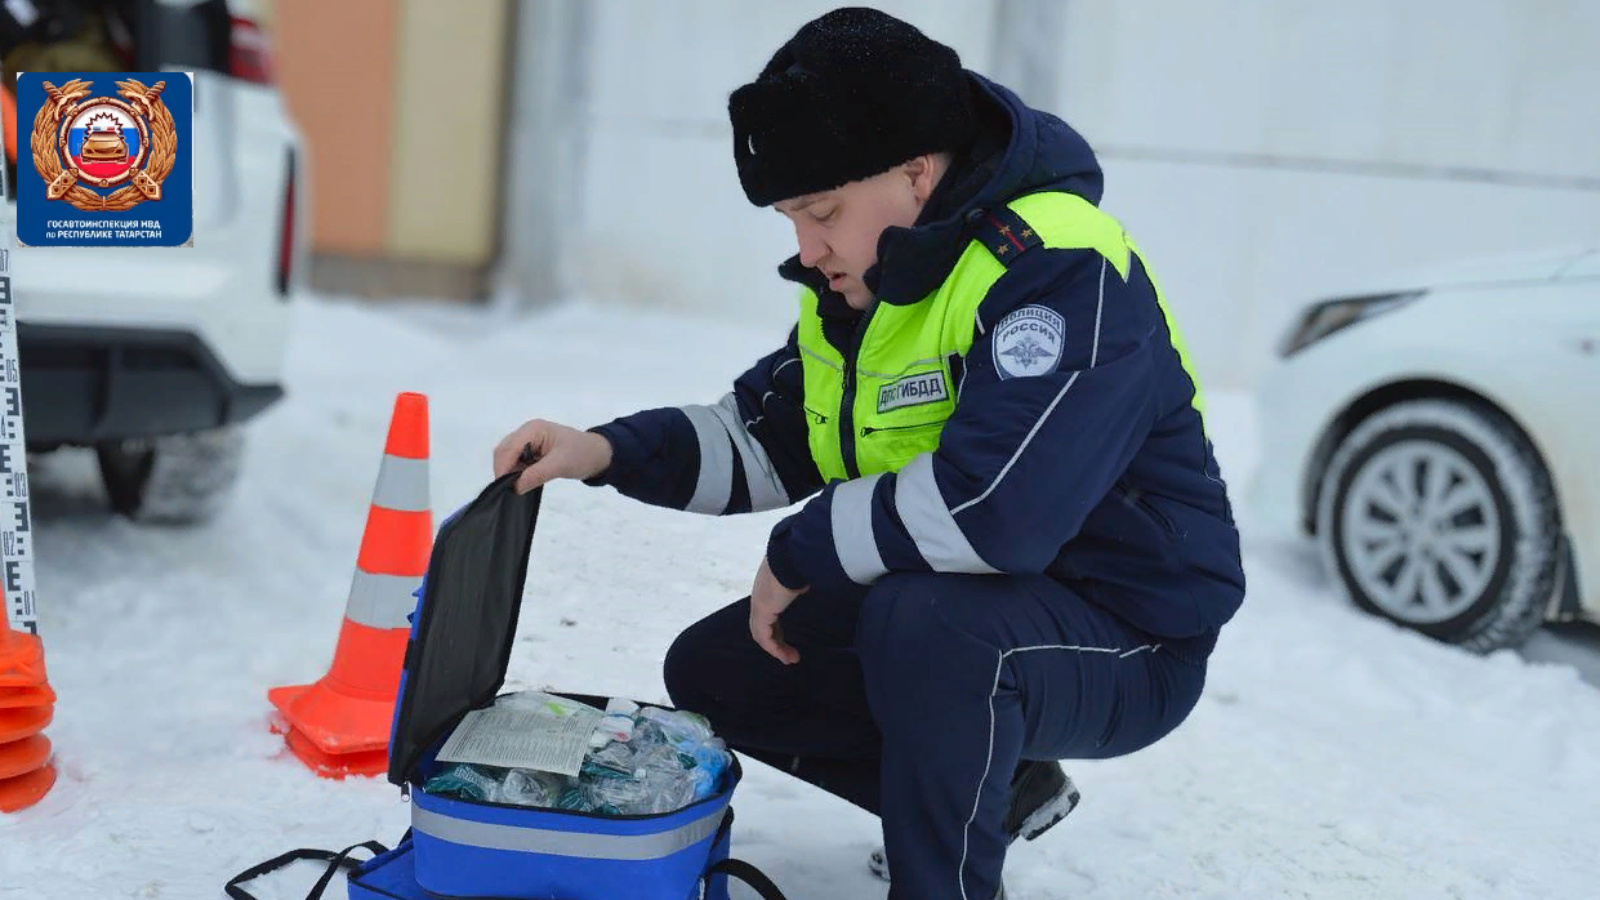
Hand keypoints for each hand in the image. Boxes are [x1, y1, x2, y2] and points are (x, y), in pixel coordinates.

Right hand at [493, 419, 612, 493]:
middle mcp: (527, 432)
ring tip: (516, 486)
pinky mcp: (531, 450)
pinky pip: (516, 461)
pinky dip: (515, 472)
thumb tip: (515, 487)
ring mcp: (528, 440)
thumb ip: (537, 475)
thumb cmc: (582, 454)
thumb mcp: (561, 465)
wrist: (597, 454)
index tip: (503, 487)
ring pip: (508, 456)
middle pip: (504, 451)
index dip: (503, 467)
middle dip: (504, 469)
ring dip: (509, 471)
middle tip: (509, 489)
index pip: (509, 448)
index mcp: (533, 429)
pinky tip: (521, 482)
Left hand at [750, 556, 805, 664]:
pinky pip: (764, 636)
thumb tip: (809, 587)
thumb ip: (801, 584)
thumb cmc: (801, 563)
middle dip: (777, 641)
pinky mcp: (761, 612)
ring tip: (790, 660)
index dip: (777, 628)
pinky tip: (784, 656)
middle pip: (764, 625)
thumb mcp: (801, 575)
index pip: (769, 612)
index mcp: (768, 585)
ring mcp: (759, 604)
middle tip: (791, 655)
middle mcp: (760, 595)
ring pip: (762, 633)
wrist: (791, 558)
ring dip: (776, 648)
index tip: (789, 640)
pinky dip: (773, 648)